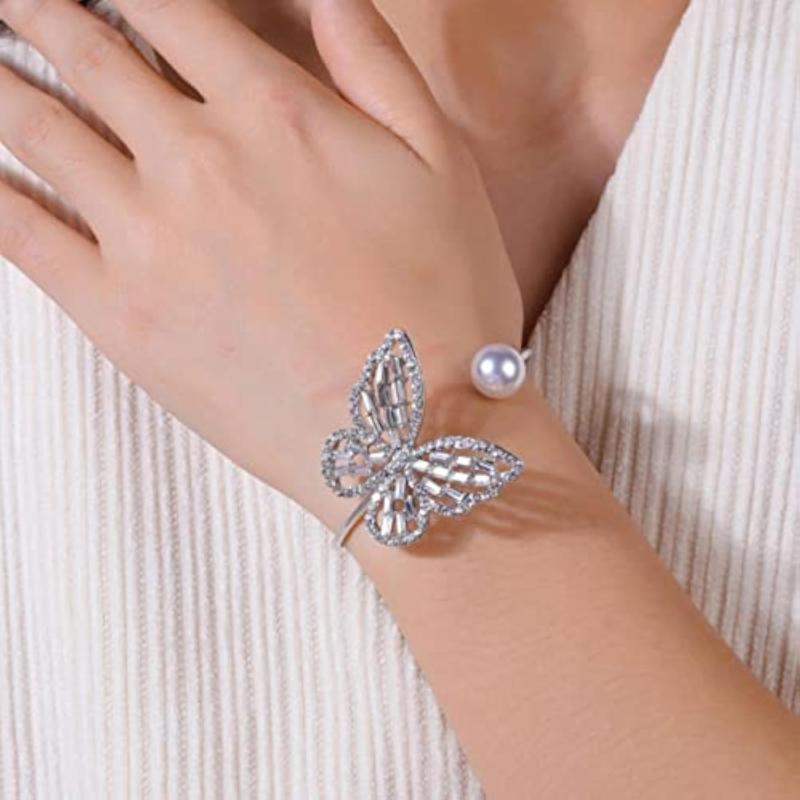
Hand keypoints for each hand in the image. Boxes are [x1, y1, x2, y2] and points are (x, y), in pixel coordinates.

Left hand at [0, 0, 521, 523]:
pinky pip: (22, 232)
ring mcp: (147, 238)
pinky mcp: (119, 316)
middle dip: (42, 12)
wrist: (409, 436)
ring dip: (0, 84)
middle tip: (15, 2)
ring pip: (37, 130)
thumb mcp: (442, 166)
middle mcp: (198, 160)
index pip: (172, 9)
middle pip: (88, 55)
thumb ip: (377, 64)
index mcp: (276, 113)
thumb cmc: (441, 306)